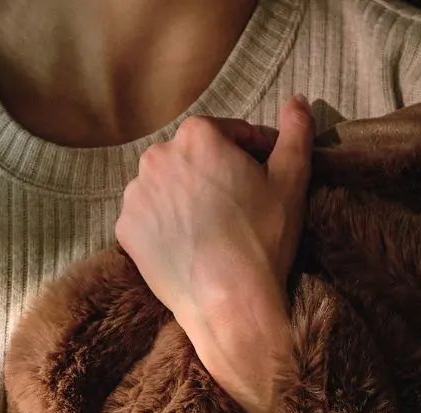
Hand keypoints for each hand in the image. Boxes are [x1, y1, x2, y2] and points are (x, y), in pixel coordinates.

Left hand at [114, 96, 314, 412]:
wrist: (228, 303)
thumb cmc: (262, 238)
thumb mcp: (291, 180)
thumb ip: (295, 132)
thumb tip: (296, 101)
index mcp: (197, 135)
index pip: (229, 133)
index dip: (252, 153)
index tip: (264, 176)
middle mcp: (157, 157)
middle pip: (194, 159)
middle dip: (215, 174)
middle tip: (239, 207)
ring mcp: (136, 195)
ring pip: (168, 187)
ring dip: (188, 198)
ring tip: (212, 228)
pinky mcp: (125, 231)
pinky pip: (149, 218)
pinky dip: (166, 225)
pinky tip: (188, 244)